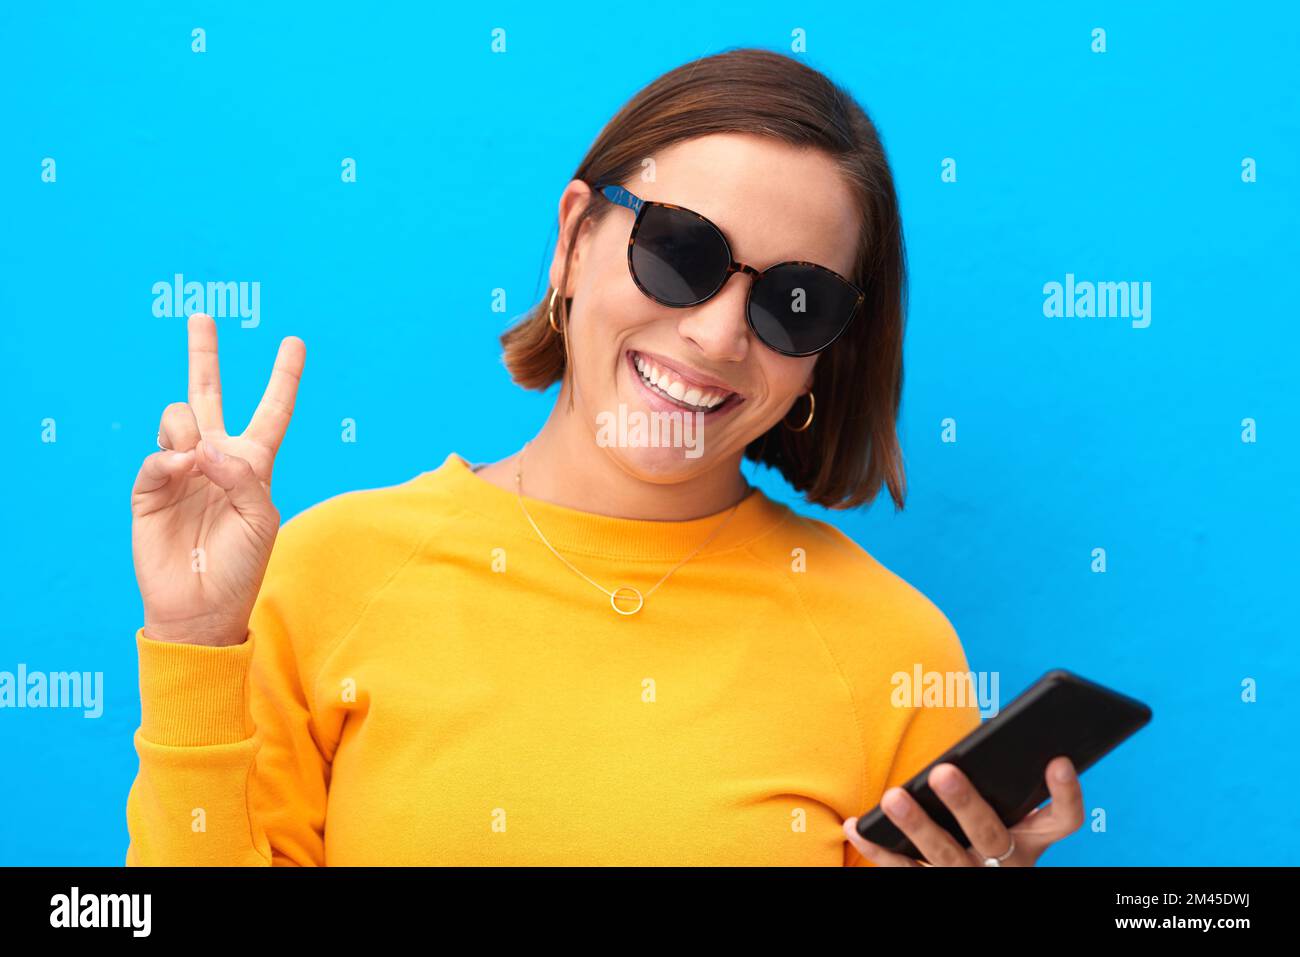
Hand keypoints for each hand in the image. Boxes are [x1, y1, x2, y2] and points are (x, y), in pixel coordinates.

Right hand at [130, 313, 305, 646]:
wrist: (202, 606)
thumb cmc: (242, 565)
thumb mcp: (262, 518)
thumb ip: (242, 476)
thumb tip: (201, 446)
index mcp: (253, 465)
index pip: (271, 413)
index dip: (283, 379)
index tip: (293, 342)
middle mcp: (216, 459)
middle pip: (210, 396)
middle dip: (204, 356)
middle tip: (202, 317)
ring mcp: (181, 470)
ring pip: (180, 418)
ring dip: (189, 430)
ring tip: (195, 462)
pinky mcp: (150, 488)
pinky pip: (157, 456)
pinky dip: (169, 460)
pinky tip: (179, 471)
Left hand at [842, 756, 1083, 865]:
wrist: (983, 884)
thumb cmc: (990, 829)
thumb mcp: (1009, 816)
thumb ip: (1003, 783)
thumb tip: (986, 731)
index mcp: (1031, 840)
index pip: (1063, 821)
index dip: (1066, 793)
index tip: (1057, 760)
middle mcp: (1005, 863)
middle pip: (990, 834)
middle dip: (966, 803)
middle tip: (943, 772)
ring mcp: (969, 877)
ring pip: (944, 855)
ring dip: (916, 825)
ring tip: (892, 797)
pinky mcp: (935, 886)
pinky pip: (904, 871)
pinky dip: (877, 848)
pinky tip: (855, 825)